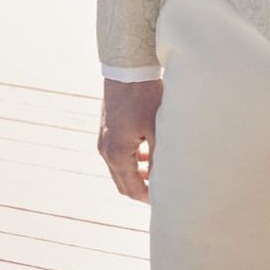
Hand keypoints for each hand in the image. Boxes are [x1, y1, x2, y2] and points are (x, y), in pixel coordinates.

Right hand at [97, 76, 162, 202]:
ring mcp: (103, 140)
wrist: (127, 69)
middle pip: (123, 183)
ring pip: (120, 169)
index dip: (149, 198)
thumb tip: (165, 181)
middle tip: (162, 191)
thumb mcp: (157, 129)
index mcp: (118, 154)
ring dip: (137, 174)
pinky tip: (148, 152)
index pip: (131, 189)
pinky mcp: (106, 130)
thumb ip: (159, 158)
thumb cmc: (144, 97)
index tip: (165, 199)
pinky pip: (118, 154)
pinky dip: (132, 160)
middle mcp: (106, 150)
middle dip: (142, 189)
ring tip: (158, 172)